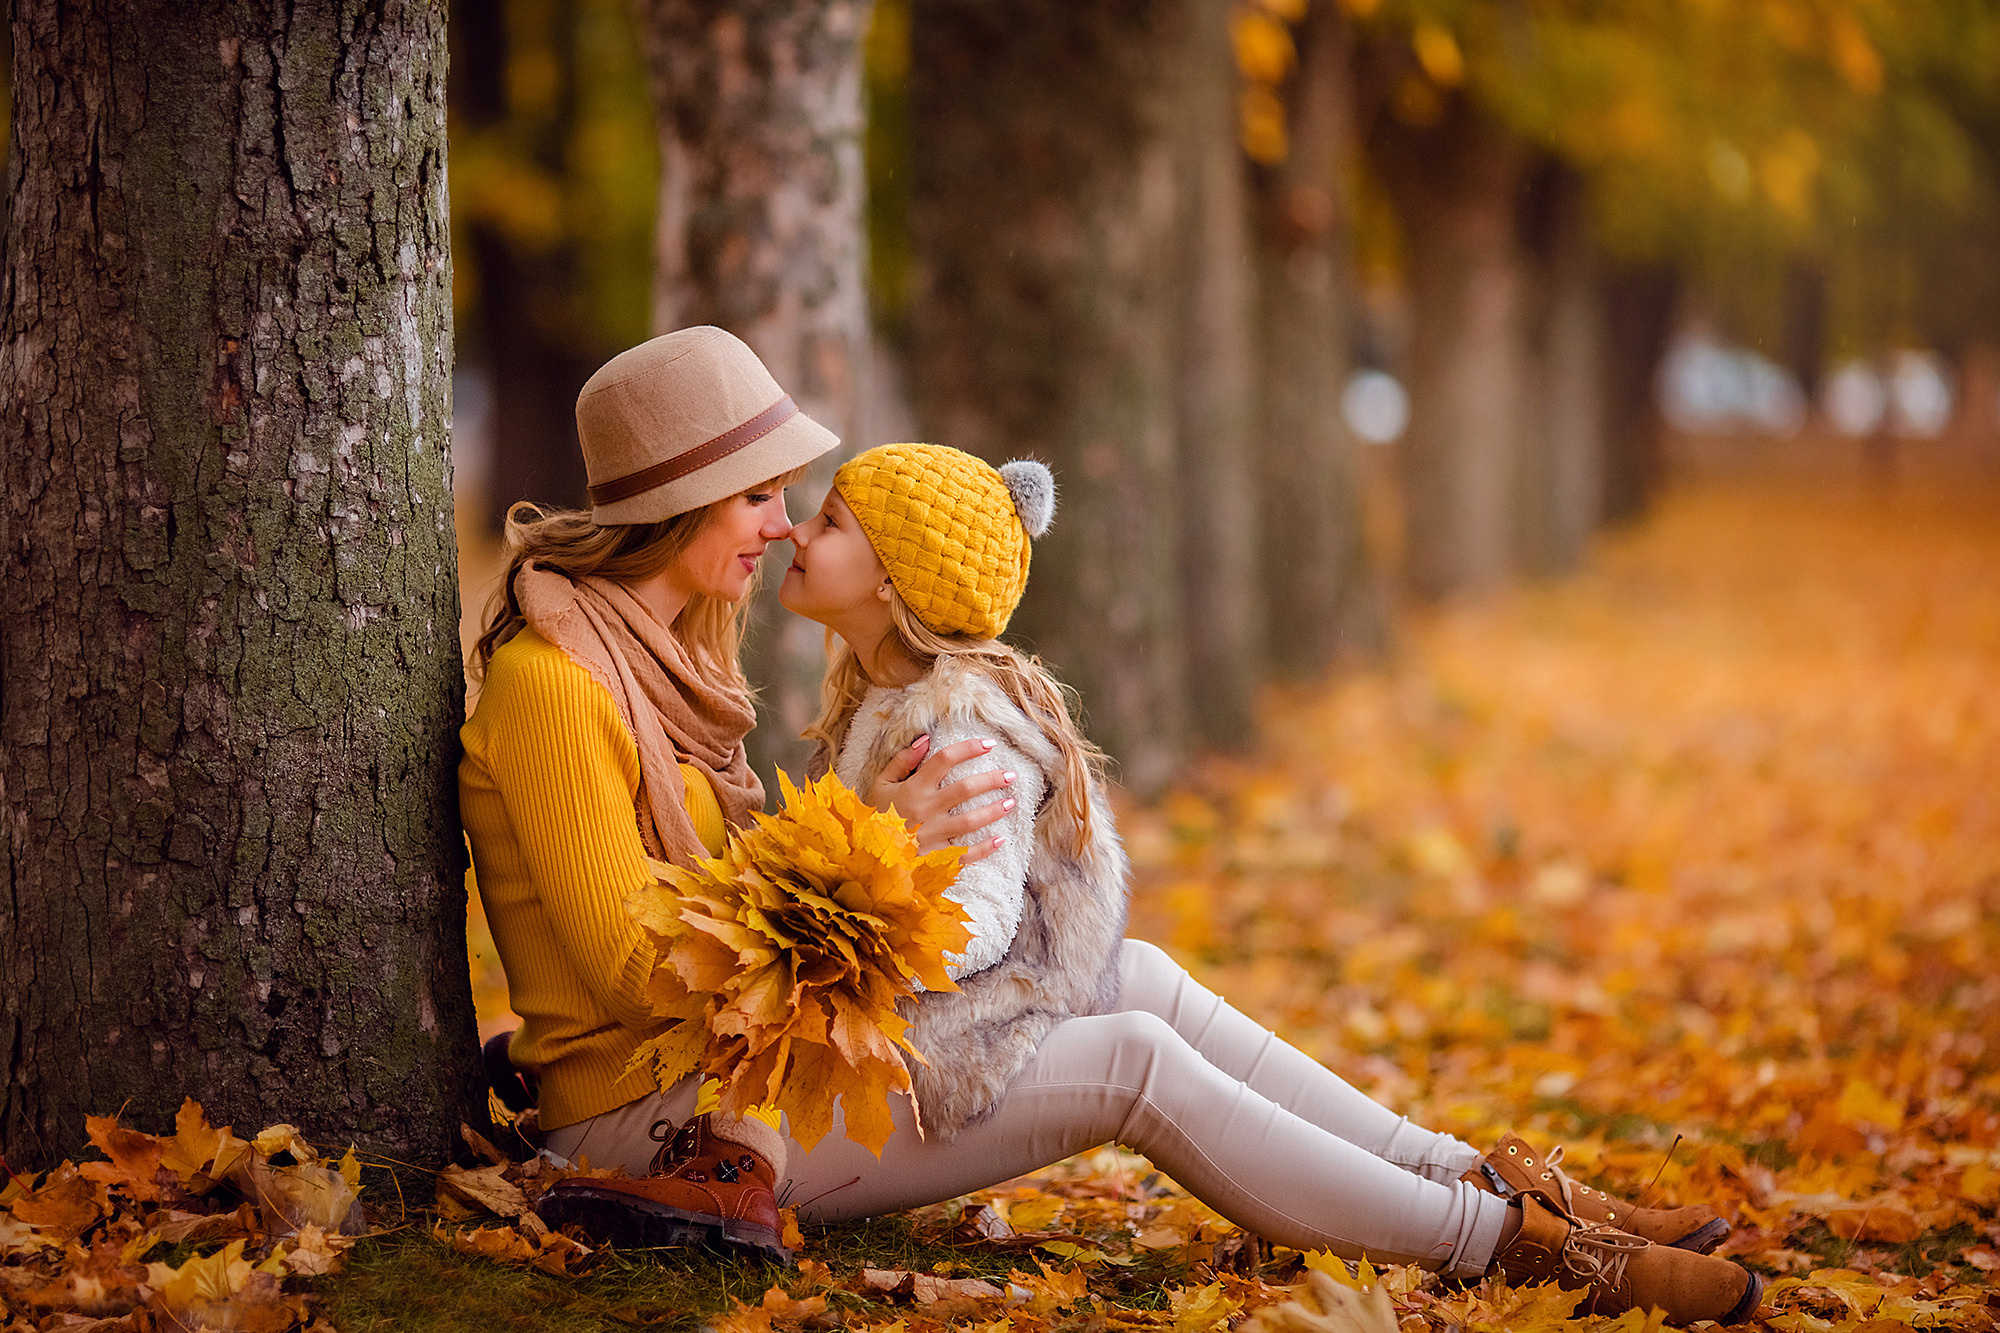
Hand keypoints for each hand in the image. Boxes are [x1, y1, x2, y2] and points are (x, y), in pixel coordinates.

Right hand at [867, 734, 1016, 866]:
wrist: (865, 857)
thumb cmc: (874, 817)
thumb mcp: (880, 785)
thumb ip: (902, 761)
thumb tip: (925, 739)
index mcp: (913, 788)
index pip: (944, 760)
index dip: (968, 748)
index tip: (989, 744)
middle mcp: (926, 809)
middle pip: (965, 789)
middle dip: (991, 780)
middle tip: (1011, 774)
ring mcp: (933, 835)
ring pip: (970, 821)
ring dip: (993, 811)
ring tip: (1011, 802)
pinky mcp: (936, 858)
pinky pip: (965, 853)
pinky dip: (984, 848)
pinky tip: (1000, 840)